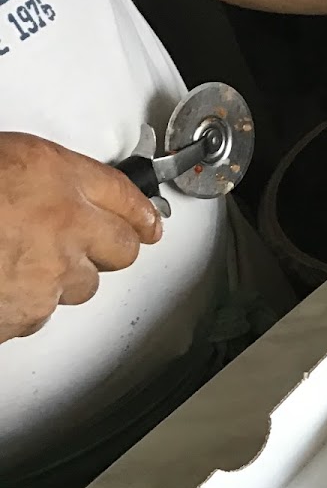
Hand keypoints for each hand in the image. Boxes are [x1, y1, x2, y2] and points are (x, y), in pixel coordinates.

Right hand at [0, 132, 160, 342]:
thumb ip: (28, 177)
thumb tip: (43, 191)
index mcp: (49, 173)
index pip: (124, 195)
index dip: (141, 211)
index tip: (150, 220)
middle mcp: (63, 224)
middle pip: (124, 249)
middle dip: (110, 248)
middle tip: (87, 243)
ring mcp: (49, 275)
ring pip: (83, 286)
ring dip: (63, 278)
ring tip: (19, 261)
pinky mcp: (27, 314)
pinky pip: (42, 313)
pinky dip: (25, 304)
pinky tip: (0, 287)